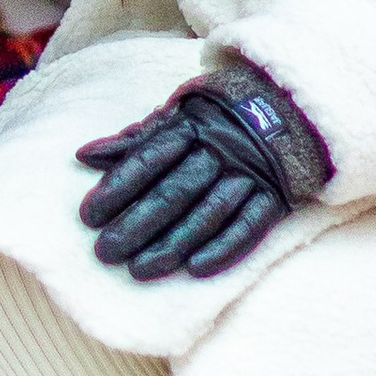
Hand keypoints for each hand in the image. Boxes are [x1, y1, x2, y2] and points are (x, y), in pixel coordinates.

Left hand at [76, 62, 331, 283]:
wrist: (292, 105)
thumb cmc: (220, 115)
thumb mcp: (178, 116)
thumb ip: (135, 140)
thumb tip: (83, 156)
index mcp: (191, 126)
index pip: (148, 158)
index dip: (118, 187)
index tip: (89, 215)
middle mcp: (219, 149)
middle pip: (173, 191)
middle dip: (137, 224)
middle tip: (106, 252)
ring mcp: (248, 174)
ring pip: (206, 213)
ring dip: (173, 244)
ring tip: (140, 270)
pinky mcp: (274, 197)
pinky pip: (248, 226)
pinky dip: (223, 248)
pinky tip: (195, 270)